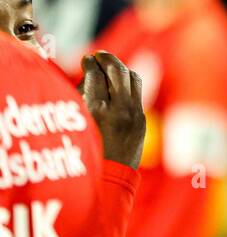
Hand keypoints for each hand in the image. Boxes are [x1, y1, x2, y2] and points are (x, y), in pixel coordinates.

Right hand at [80, 52, 145, 168]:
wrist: (105, 180)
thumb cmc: (82, 154)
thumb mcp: (74, 125)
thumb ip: (79, 99)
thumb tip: (87, 74)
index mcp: (96, 111)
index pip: (95, 75)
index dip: (90, 63)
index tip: (86, 58)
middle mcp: (118, 110)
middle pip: (117, 72)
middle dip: (107, 59)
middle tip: (98, 55)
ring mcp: (133, 115)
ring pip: (132, 78)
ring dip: (120, 68)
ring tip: (109, 65)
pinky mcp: (141, 121)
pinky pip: (138, 92)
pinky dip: (128, 82)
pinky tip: (119, 81)